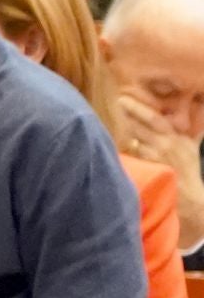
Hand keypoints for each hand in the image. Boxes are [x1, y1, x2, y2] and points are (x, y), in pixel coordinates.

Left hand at [117, 91, 203, 246]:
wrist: (193, 200)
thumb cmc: (189, 174)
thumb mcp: (189, 149)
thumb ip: (180, 135)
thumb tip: (171, 122)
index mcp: (179, 138)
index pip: (157, 118)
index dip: (139, 107)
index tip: (124, 97)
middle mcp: (169, 144)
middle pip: (143, 125)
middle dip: (128, 113)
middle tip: (112, 103)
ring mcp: (159, 156)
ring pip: (136, 139)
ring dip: (122, 130)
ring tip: (104, 120)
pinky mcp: (152, 169)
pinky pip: (134, 156)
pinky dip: (124, 149)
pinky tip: (108, 145)